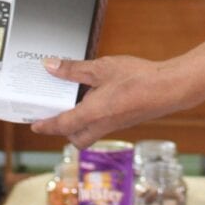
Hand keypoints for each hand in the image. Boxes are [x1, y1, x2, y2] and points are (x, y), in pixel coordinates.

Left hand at [30, 53, 184, 146]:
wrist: (170, 88)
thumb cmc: (138, 78)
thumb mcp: (101, 68)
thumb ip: (74, 69)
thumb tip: (51, 66)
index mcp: (92, 114)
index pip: (61, 125)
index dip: (45, 125)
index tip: (34, 125)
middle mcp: (103, 125)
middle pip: (76, 137)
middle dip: (63, 130)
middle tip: (54, 115)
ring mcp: (116, 125)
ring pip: (90, 133)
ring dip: (79, 124)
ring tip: (74, 103)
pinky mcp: (126, 120)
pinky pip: (103, 125)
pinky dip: (94, 117)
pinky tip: (97, 97)